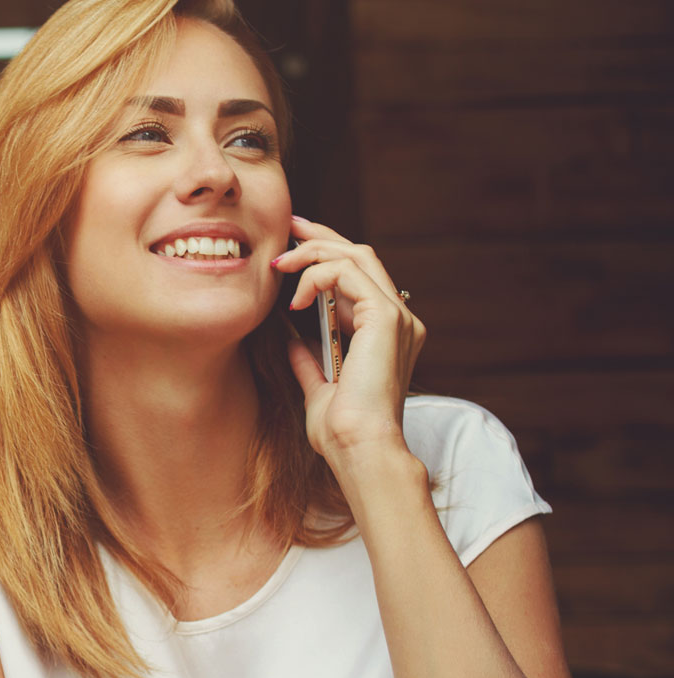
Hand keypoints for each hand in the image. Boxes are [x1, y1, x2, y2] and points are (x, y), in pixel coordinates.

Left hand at [271, 215, 425, 462]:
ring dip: (312, 253)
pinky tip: (296, 300)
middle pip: (361, 255)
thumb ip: (309, 361)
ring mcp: (397, 317)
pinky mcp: (385, 319)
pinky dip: (317, 276)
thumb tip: (291, 340)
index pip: (359, 276)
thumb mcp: (319, 389)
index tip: (291, 246)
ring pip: (355, 256)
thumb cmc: (342, 431)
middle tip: (286, 228)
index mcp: (386, 334)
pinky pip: (348, 274)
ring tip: (279, 266)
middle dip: (320, 236)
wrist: (359, 448)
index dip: (325, 254)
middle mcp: (399, 320)